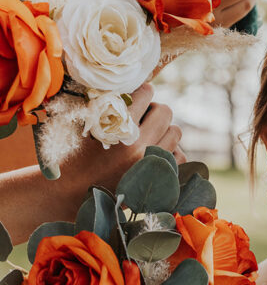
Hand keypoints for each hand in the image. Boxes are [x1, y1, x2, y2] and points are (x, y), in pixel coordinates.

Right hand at [69, 82, 183, 187]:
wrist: (70, 192)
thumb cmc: (73, 154)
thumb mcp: (86, 124)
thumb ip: (110, 107)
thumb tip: (136, 92)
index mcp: (116, 126)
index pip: (145, 94)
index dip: (142, 92)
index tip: (139, 96)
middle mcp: (136, 144)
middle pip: (165, 111)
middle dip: (155, 111)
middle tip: (144, 117)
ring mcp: (149, 162)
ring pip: (175, 132)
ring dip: (164, 131)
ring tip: (150, 136)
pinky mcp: (156, 179)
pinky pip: (179, 156)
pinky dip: (170, 152)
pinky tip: (155, 154)